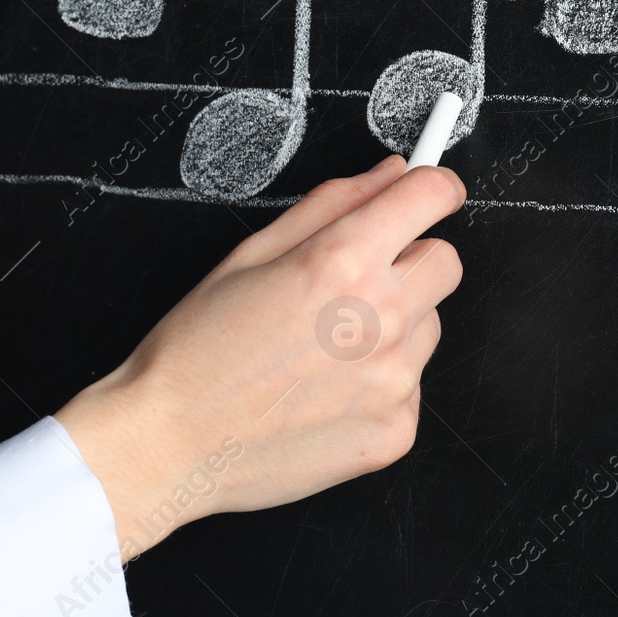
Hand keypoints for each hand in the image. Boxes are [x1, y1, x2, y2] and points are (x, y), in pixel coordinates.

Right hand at [54, 155, 464, 558]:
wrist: (172, 442)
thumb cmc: (197, 350)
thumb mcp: (249, 254)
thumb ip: (331, 205)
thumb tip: (389, 174)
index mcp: (342, 262)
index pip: (433, 195)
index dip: (430, 188)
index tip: (424, 195)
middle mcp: (380, 319)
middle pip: (445, 262)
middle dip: (410, 260)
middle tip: (352, 283)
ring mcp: (393, 381)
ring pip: (430, 327)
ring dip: (394, 326)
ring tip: (324, 347)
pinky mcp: (396, 431)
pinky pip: (410, 387)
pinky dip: (379, 384)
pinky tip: (325, 390)